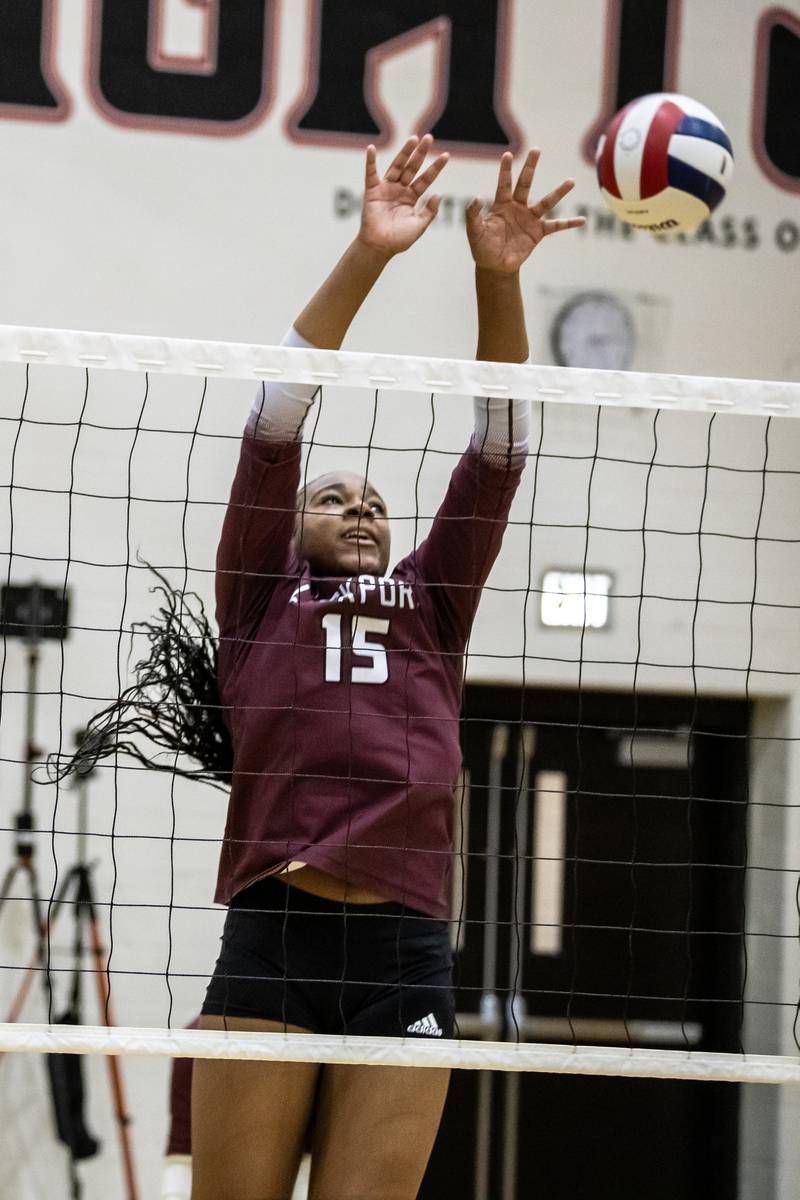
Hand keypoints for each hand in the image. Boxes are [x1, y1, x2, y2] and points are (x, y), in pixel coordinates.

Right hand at [358, 134, 449, 258]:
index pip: (426, 179)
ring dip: (405, 152)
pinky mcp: (372, 191)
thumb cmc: (399, 240)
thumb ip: (430, 211)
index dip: (435, 168)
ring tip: (414, 139)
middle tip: (429, 138)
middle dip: (421, 153)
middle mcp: (400, 190)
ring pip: (397, 166)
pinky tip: (372, 149)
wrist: (380, 247)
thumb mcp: (419, 225)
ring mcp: (386, 189)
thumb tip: (438, 194)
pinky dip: (370, 162)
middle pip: (412, 168)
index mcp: (411, 197)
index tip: (446, 156)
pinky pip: (371, 174)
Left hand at [466, 149, 584, 274]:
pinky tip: (582, 220)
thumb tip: (477, 198)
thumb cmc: (482, 247)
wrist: (494, 265)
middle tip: (536, 150)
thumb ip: (473, 215)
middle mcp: (518, 207)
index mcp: (502, 204)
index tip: (507, 155)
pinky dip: (569, 223)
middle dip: (530, 167)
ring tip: (571, 182)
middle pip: (525, 183)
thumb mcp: (474, 231)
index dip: (505, 170)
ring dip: (558, 192)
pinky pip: (556, 226)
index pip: (504, 184)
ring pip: (546, 202)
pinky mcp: (538, 232)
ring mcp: (530, 219)